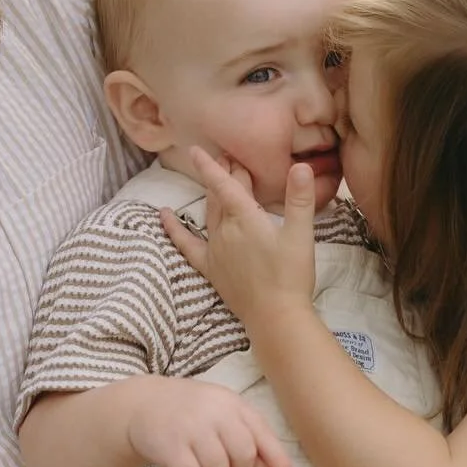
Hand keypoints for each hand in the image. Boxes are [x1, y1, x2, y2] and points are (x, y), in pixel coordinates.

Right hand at [125, 377, 294, 466]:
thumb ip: (247, 439)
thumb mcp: (221, 416)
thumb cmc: (191, 413)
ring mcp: (191, 429)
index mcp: (232, 404)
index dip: (279, 459)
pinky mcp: (170, 447)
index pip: (262, 433)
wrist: (143, 404)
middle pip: (244, 455)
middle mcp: (214, 413)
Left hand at [161, 148, 316, 328]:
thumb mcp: (301, 235)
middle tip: (227, 156)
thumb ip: (300, 199)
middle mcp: (225, 231)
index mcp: (246, 219)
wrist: (275, 317)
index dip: (211, 166)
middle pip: (220, 196)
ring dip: (209, 195)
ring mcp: (215, 250)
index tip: (196, 148)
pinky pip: (187, 245)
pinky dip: (174, 229)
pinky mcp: (211, 268)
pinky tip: (164, 216)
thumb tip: (301, 166)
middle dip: (223, 174)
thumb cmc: (291, 276)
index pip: (225, 185)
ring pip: (208, 214)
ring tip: (210, 177)